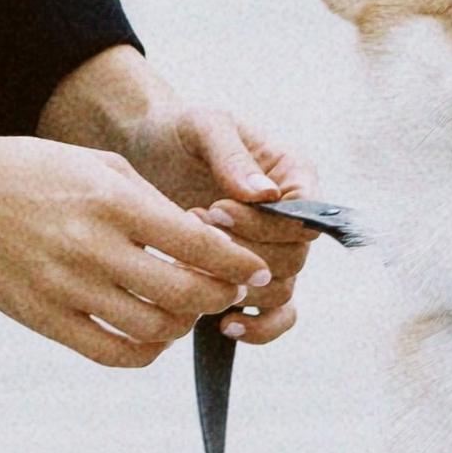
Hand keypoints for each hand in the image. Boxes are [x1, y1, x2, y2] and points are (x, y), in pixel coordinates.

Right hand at [0, 129, 276, 367]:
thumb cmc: (32, 172)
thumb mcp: (97, 165)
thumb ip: (152, 205)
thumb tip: (204, 246)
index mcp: (112, 202)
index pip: (199, 245)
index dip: (239, 263)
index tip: (256, 269)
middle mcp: (93, 247)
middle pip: (185, 293)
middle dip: (221, 296)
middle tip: (228, 290)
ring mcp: (67, 288)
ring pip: (154, 329)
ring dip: (183, 324)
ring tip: (186, 309)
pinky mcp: (45, 318)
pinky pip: (112, 353)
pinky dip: (145, 351)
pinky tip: (152, 335)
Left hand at [111, 96, 319, 345]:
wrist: (146, 151)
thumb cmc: (181, 130)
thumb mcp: (204, 124)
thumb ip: (232, 154)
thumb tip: (266, 194)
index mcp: (293, 176)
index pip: (304, 216)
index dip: (265, 223)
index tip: (216, 207)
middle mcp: (290, 220)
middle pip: (294, 259)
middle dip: (243, 253)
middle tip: (193, 229)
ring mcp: (271, 252)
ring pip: (282, 291)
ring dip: (239, 286)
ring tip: (190, 263)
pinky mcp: (247, 279)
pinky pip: (275, 317)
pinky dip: (258, 328)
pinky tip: (223, 324)